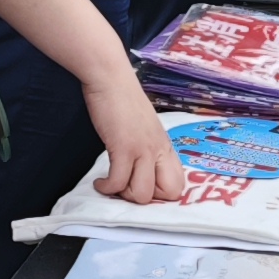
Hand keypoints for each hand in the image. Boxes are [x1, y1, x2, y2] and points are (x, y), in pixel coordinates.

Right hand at [84, 73, 189, 201]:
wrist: (110, 79)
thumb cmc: (124, 100)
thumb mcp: (146, 126)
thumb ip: (149, 146)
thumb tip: (143, 167)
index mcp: (165, 146)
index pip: (178, 184)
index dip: (160, 194)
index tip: (139, 186)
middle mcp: (159, 150)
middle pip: (168, 193)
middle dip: (146, 199)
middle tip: (127, 188)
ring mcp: (143, 149)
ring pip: (142, 194)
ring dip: (123, 195)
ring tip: (111, 185)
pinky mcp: (123, 147)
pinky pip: (117, 182)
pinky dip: (106, 188)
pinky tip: (99, 182)